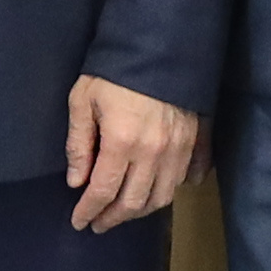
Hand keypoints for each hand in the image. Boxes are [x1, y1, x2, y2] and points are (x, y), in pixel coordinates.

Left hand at [62, 79, 200, 233]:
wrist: (161, 46)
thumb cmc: (114, 70)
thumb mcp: (83, 99)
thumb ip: (79, 143)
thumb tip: (76, 181)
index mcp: (121, 142)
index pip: (103, 191)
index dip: (89, 211)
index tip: (79, 222)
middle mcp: (153, 153)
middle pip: (133, 201)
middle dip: (112, 218)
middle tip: (98, 224)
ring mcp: (178, 150)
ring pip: (160, 197)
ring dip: (139, 211)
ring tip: (121, 213)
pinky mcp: (194, 142)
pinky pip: (182, 181)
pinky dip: (166, 194)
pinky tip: (154, 196)